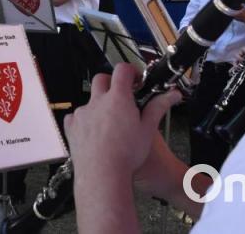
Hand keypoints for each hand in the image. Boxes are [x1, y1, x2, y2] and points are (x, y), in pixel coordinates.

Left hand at [64, 64, 181, 185]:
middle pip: (101, 79)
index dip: (130, 71)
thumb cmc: (126, 154)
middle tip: (122, 97)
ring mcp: (82, 113)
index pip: (122, 70)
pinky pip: (76, 116)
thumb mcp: (148, 130)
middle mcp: (97, 101)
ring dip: (99, 105)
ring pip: (89, 100)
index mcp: (118, 98)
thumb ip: (158, 107)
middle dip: (112, 83)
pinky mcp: (71, 126)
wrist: (102, 174)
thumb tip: (173, 94)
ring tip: (110, 123)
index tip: (136, 81)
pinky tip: (94, 133)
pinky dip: (85, 120)